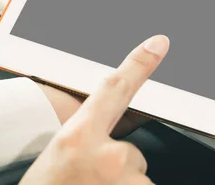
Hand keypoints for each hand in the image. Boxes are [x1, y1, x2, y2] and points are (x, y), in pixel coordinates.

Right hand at [22, 35, 169, 184]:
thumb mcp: (56, 160)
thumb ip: (86, 142)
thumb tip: (114, 145)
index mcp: (77, 137)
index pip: (114, 89)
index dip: (138, 64)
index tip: (158, 44)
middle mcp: (107, 156)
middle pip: (133, 154)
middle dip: (119, 170)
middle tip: (88, 184)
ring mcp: (125, 180)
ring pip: (139, 178)